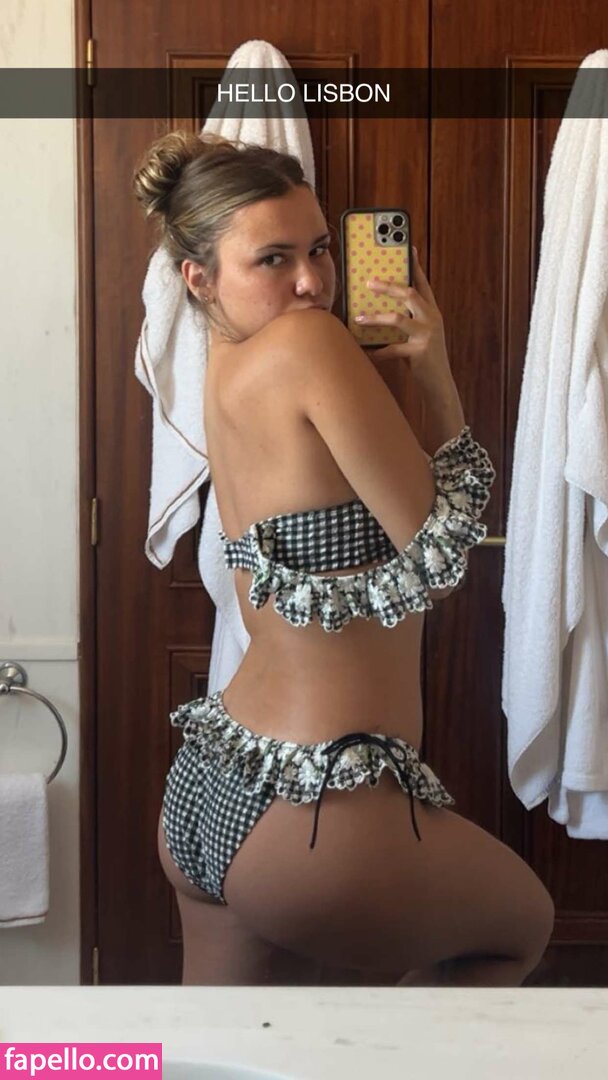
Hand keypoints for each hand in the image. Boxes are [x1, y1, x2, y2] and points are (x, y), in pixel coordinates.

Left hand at [355, 247, 454, 394]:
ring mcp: (427, 335)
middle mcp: (432, 319)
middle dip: (388, 286)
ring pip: (398, 318)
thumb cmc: (424, 359)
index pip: (422, 283)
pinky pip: (392, 349)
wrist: (440, 384)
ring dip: (375, 317)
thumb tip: (379, 312)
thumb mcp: (419, 335)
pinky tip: (366, 352)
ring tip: (358, 319)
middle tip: (369, 282)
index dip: (415, 265)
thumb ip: (407, 321)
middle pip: (409, 293)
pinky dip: (377, 351)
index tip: (408, 248)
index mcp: (432, 312)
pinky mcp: (420, 352)